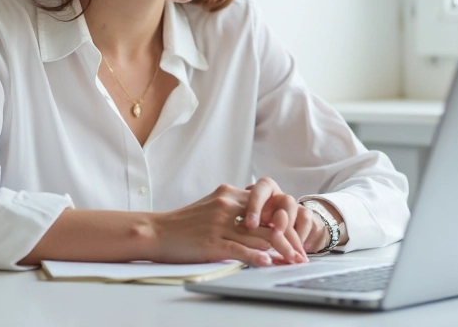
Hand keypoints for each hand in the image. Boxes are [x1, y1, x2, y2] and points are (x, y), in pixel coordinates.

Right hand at [150, 184, 304, 266]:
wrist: (155, 231)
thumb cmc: (184, 223)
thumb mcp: (212, 205)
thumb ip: (235, 207)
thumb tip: (258, 220)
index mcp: (229, 194)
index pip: (267, 207)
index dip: (285, 223)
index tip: (297, 238)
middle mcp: (227, 205)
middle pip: (268, 222)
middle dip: (289, 239)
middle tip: (301, 254)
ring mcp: (219, 223)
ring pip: (259, 236)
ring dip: (281, 251)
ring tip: (294, 261)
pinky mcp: (211, 241)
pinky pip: (239, 248)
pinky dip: (256, 256)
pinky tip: (268, 262)